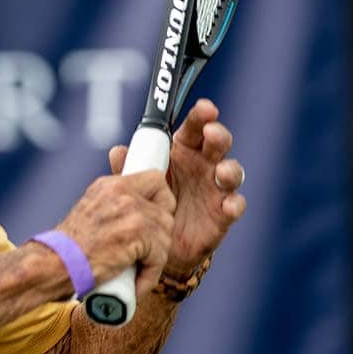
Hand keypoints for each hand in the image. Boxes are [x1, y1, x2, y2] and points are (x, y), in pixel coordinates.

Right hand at [50, 170, 177, 298]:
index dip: (161, 202)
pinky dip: (150, 274)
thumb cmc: (68, 250)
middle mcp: (122, 191)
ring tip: (136, 273)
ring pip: (165, 234)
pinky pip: (160, 255)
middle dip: (161, 234)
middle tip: (147, 253)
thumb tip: (139, 216)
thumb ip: (113, 209)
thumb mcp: (90, 215)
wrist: (52, 264)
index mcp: (110, 185)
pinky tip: (136, 284)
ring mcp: (130, 210)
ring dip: (155, 258)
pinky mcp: (136, 232)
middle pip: (166, 208)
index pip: (156, 179)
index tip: (154, 222)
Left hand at [108, 98, 245, 279]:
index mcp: (183, 151)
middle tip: (211, 133)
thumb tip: (117, 151)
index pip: (195, 128)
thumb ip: (129, 168)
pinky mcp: (222, 215)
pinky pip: (235, 206)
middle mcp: (204, 166)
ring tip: (221, 172)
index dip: (201, 116)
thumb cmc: (151, 204)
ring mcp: (216, 189)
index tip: (206, 108)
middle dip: (218, 135)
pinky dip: (234, 204)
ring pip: (232, 172)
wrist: (158, 245)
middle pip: (218, 144)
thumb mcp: (136, 185)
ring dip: (230, 170)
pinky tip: (228, 205)